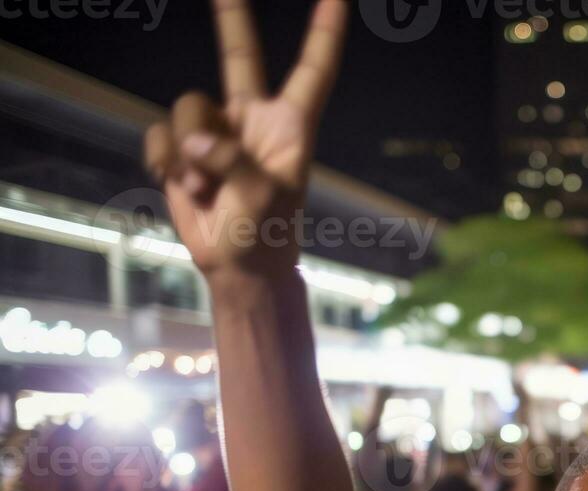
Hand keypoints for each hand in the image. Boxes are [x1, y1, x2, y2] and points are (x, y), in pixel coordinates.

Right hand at [144, 0, 347, 274]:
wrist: (237, 267)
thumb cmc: (266, 234)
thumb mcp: (262, 198)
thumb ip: (232, 161)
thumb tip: (194, 139)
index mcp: (290, 126)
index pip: (313, 71)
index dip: (324, 33)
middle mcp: (253, 120)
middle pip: (240, 56)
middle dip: (232, 17)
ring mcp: (216, 132)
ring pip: (187, 106)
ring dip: (188, 151)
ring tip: (205, 188)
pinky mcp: (183, 149)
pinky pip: (161, 134)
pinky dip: (165, 160)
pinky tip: (181, 186)